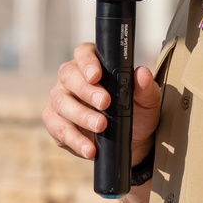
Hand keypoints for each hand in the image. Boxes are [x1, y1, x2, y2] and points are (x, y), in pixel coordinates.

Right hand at [42, 42, 161, 163]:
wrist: (132, 141)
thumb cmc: (136, 112)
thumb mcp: (147, 101)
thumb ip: (145, 87)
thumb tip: (142, 74)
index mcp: (92, 64)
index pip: (83, 53)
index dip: (87, 62)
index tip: (96, 75)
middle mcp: (72, 79)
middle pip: (68, 76)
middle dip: (85, 90)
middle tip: (104, 103)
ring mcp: (61, 100)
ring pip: (61, 103)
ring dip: (81, 116)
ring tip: (101, 126)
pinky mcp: (56, 124)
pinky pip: (58, 129)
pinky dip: (74, 140)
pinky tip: (89, 148)